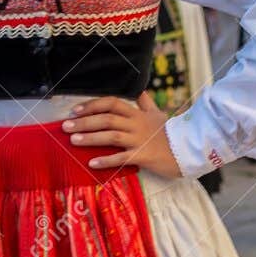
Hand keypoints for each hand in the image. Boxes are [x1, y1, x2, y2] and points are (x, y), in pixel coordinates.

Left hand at [63, 94, 181, 176]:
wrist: (190, 149)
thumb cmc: (172, 133)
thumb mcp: (159, 115)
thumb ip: (147, 104)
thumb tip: (141, 93)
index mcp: (138, 114)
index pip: (111, 104)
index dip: (92, 106)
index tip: (75, 110)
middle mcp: (136, 125)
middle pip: (106, 119)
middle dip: (84, 122)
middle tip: (65, 126)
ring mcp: (139, 140)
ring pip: (111, 136)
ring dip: (90, 138)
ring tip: (73, 141)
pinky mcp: (143, 156)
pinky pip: (122, 158)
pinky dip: (106, 160)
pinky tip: (92, 163)